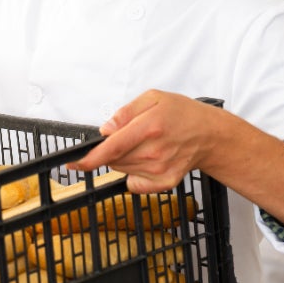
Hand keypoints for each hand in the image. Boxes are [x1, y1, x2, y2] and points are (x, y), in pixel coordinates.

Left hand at [66, 90, 214, 192]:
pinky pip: (135, 184)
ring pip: (123, 170)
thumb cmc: (182, 114)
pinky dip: (135, 175)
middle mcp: (154, 152)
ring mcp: (160, 170)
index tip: (74, 164)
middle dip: (114, 149)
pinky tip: (150, 161)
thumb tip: (106, 130)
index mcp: (149, 127)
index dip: (89, 158)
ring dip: (125, 160)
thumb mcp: (153, 98)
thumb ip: (125, 112)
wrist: (209, 134)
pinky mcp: (164, 183)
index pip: (111, 148)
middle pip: (114, 159)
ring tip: (147, 145)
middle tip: (133, 136)